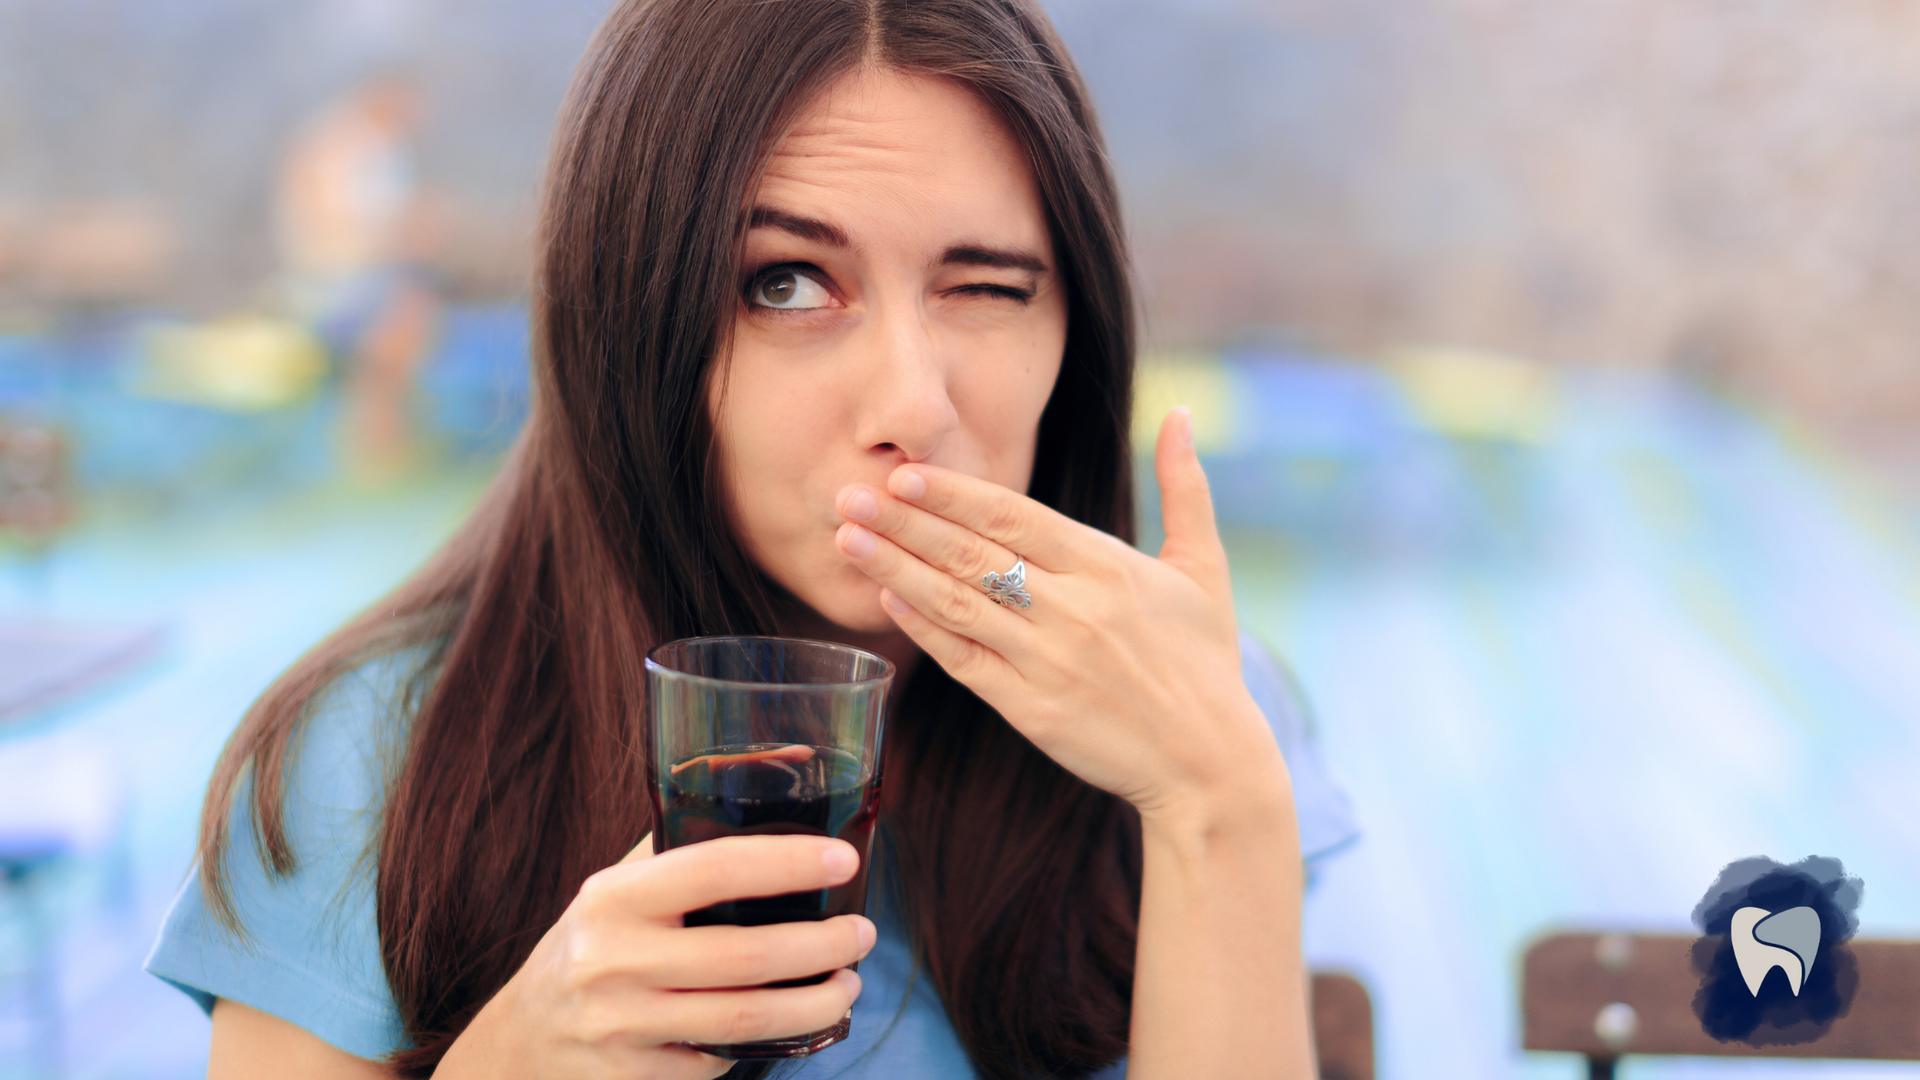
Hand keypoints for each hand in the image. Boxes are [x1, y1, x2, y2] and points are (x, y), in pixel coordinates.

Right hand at [438, 835, 874, 1079]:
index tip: (844, 859)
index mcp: (615, 897)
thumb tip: (788, 766)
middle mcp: (613, 960)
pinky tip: (790, 1024)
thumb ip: (687, 840)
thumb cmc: (596, 941)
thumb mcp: (621, 885)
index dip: (788, 863)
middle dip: (822, 946)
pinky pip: (718, 1062)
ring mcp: (622, 1027)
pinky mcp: (634, 1078)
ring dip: (815, 1004)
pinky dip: (765, 1043)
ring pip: (744, 1021)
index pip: (714, 869)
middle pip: (745, 957)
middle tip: (862, 935)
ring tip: (849, 985)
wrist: (525, 1036)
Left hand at [833, 408, 1287, 822]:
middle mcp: (1075, 609)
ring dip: (896, 569)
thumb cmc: (1204, 662)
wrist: (1210, 764)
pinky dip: (924, 629)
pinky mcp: (1032, 711)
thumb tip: (1182, 413)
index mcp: (1109, 566)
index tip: (903, 473)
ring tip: (846, 539)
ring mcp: (1049, 662)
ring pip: (958, 604)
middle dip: (904, 522)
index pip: (1014, 516)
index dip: (954, 494)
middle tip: (847, 495)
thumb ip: (1186, 487)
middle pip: (973, 553)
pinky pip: (965, 661)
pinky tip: (885, 600)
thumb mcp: (1205, 568)